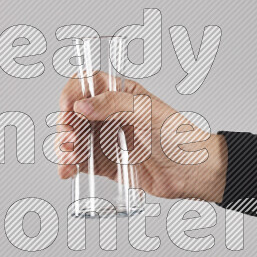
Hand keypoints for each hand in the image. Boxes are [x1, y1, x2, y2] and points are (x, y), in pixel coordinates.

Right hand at [56, 72, 226, 201]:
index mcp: (120, 94)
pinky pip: (80, 162)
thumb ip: (113, 104)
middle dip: (66, 125)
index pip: (86, 84)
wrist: (192, 172)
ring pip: (73, 138)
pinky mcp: (105, 163)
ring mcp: (105, 139)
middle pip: (73, 113)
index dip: (72, 94)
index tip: (69, 109)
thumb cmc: (178, 137)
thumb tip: (81, 105)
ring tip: (70, 158)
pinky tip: (67, 171)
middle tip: (71, 139)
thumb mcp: (146, 112)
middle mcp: (109, 114)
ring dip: (63, 147)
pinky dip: (68, 165)